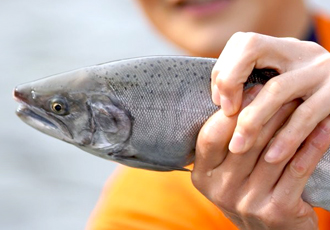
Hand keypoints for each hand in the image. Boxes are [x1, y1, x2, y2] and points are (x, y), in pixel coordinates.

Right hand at [192, 86, 329, 229]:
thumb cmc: (246, 189)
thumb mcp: (225, 170)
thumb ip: (226, 144)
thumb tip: (240, 99)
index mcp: (203, 176)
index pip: (210, 137)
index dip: (230, 112)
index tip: (252, 91)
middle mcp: (220, 190)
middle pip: (245, 142)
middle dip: (266, 111)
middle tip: (284, 89)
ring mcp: (247, 203)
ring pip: (273, 152)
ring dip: (291, 123)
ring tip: (302, 101)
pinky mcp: (276, 211)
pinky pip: (297, 170)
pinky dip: (312, 146)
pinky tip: (323, 127)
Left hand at [211, 32, 329, 162]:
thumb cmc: (309, 98)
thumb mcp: (285, 81)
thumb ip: (258, 84)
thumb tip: (220, 101)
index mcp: (283, 50)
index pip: (243, 42)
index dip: (223, 70)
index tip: (218, 101)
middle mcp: (300, 53)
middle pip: (253, 48)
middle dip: (230, 82)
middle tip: (225, 114)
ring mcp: (321, 71)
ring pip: (276, 88)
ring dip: (252, 120)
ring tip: (238, 148)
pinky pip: (307, 116)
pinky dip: (287, 138)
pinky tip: (272, 157)